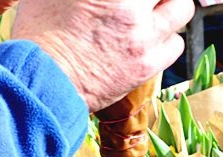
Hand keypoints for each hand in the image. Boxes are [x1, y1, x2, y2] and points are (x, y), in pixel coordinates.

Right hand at [12, 0, 194, 111]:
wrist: (40, 83)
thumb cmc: (40, 35)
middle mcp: (131, 7)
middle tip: (145, 2)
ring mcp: (142, 36)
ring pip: (182, 8)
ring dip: (170, 8)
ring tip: (152, 14)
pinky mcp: (146, 66)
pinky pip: (176, 45)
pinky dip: (167, 40)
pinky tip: (149, 41)